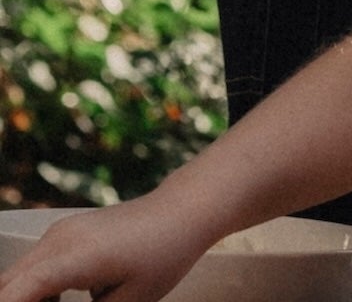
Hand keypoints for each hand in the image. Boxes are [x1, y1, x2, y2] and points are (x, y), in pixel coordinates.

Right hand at [0, 195, 212, 301]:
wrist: (182, 210)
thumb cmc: (163, 256)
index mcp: (72, 258)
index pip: (14, 294)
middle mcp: (57, 241)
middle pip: (6, 286)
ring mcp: (58, 233)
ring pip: (14, 278)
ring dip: (21, 299)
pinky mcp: (62, 234)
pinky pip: (31, 268)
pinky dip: (30, 291)